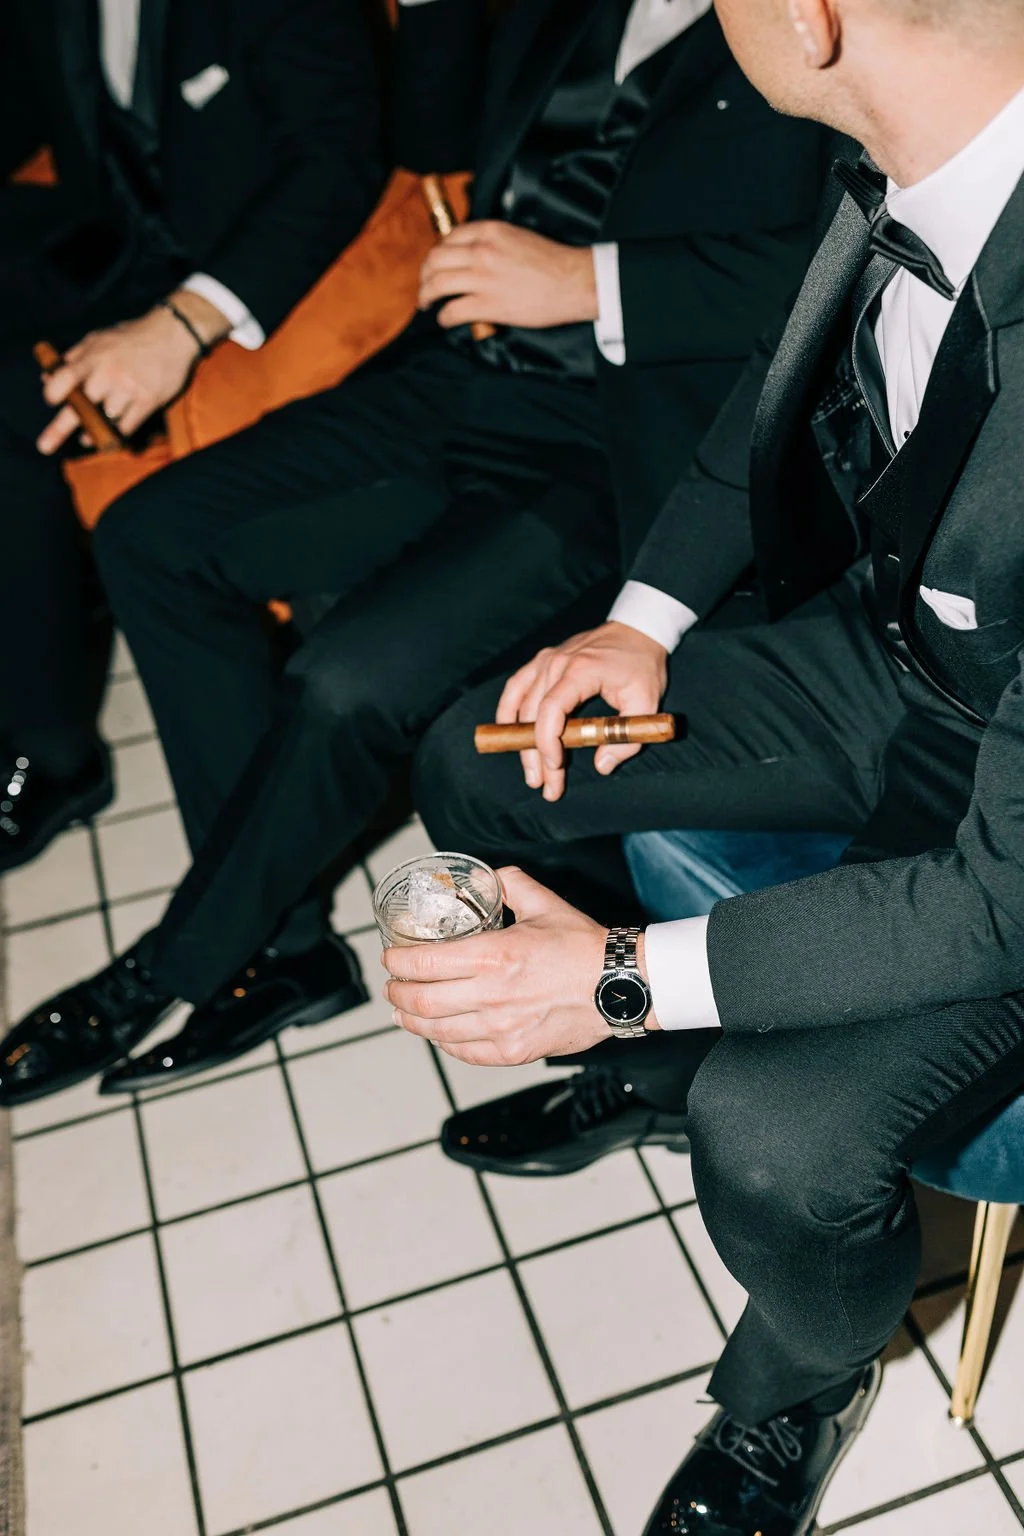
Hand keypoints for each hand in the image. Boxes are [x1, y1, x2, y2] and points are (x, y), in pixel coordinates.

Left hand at [36, 290, 228, 453]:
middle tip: (44, 446)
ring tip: (89, 435)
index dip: (54, 392)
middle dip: (60, 428)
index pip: (65, 377)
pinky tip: (112, 434)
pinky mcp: (148, 400)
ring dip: (95, 430)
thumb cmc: (131, 338)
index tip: (51, 402)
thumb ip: (73, 358)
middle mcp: (109, 373)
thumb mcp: (98, 340)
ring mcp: (129, 388)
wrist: (173, 334)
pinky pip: (126, 427)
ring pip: (105, 420)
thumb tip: (47, 377)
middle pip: (81, 408)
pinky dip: (117, 434)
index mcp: (94, 357)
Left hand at [385, 867, 657, 1065]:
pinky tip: (437, 1033)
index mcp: (494, 956)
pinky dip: (443, 1043)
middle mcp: (492, 995)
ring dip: (412, 1020)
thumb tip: (486, 876)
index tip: (392, 956)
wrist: (619, 986)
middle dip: (397, 992)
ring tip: (403, 1012)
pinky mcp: (514, 1051)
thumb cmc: (584, 948)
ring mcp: (502, 1028)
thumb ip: (510, 883)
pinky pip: (465, 1052)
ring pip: (437, 1031)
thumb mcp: (544, 904)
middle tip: (392, 985)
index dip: (398, 961)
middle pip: (422, 1000)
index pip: (425, 963)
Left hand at [417, 222, 597, 330]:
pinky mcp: (488, 305)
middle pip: (436, 259)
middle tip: (425, 285)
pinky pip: (452, 311)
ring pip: (437, 284)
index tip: (436, 263)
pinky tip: (445, 320)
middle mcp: (481, 251)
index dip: (438, 252)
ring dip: (425, 296)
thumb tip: (475, 254)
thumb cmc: (552, 263)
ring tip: (426, 303)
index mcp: (490, 231)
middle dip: (424, 274)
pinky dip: (443, 317)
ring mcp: (483, 278)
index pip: (449, 237)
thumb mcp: (518, 237)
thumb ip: (494, 241)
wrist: (573, 282)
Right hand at [496, 620, 668, 801]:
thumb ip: (627, 738)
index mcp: (581, 670)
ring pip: (522, 705)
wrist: (637, 629)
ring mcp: (546, 659)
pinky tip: (508, 733)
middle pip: (534, 714)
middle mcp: (557, 662)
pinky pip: (516, 687)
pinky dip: (508, 711)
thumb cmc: (642, 666)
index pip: (552, 708)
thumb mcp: (647, 702)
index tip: (555, 766)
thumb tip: (602, 766)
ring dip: (521, 741)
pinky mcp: (542, 660)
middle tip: (544, 786)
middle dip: (536, 754)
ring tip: (530, 772)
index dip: (547, 740)